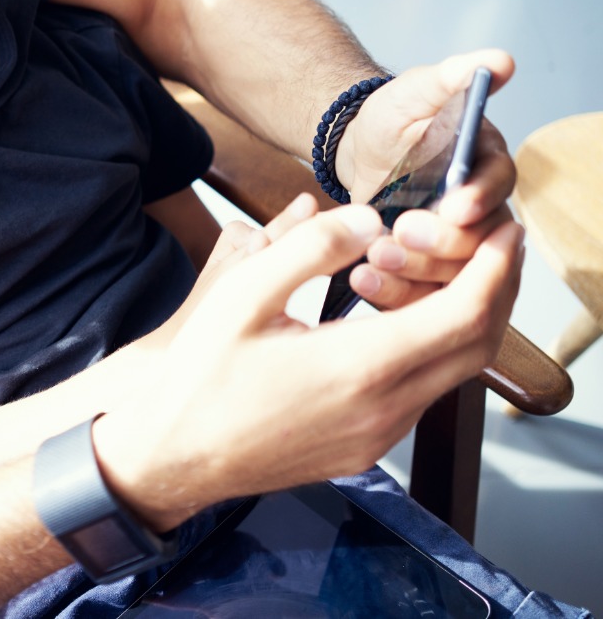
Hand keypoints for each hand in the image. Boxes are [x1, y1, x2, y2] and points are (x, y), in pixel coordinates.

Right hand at [92, 204, 523, 531]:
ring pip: (452, 371)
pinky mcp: (366, 448)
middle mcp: (384, 410)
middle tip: (485, 242)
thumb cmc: (200, 376)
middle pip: (477, 345)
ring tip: (422, 270)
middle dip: (493, 288)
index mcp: (361, 368)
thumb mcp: (242, 294)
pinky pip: (422, 393)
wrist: (174, 455)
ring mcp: (379, 437)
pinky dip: (427, 348)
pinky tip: (388, 316)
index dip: (495, 267)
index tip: (501, 229)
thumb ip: (310, 248)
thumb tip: (368, 221)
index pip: (465, 315)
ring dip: (456, 318)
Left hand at [336, 50, 517, 308]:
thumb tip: (499, 61)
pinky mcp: (423, 269)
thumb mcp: (416, 91)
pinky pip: (420, 292)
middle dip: (443, 241)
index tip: (456, 206)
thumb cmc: (392, 118)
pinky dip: (394, 292)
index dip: (480, 197)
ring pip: (452, 273)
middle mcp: (479, 208)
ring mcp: (452, 243)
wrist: (357, 149)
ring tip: (376, 257)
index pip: (499, 183)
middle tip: (404, 232)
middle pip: (480, 239)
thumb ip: (453, 77)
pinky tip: (362, 280)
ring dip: (416, 269)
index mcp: (485, 163)